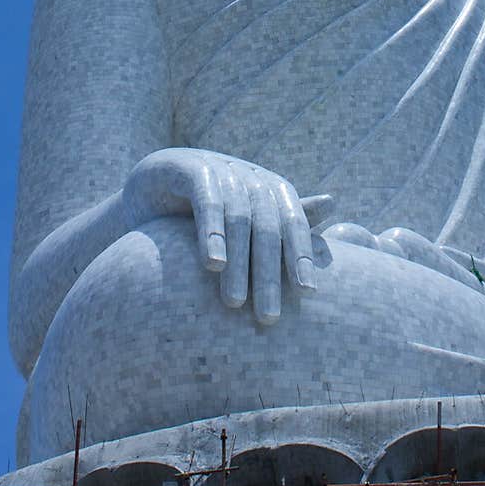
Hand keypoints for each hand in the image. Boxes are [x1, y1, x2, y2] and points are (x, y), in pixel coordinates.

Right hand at [122, 148, 332, 324]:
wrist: (150, 186)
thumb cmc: (205, 211)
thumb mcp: (247, 218)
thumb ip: (283, 218)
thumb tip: (333, 201)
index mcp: (271, 188)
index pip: (293, 224)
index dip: (301, 256)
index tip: (308, 294)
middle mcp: (250, 175)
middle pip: (269, 226)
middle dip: (270, 274)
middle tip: (269, 318)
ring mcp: (221, 168)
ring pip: (239, 218)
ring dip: (240, 263)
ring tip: (236, 303)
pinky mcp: (189, 168)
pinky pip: (207, 201)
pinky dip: (212, 232)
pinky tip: (213, 264)